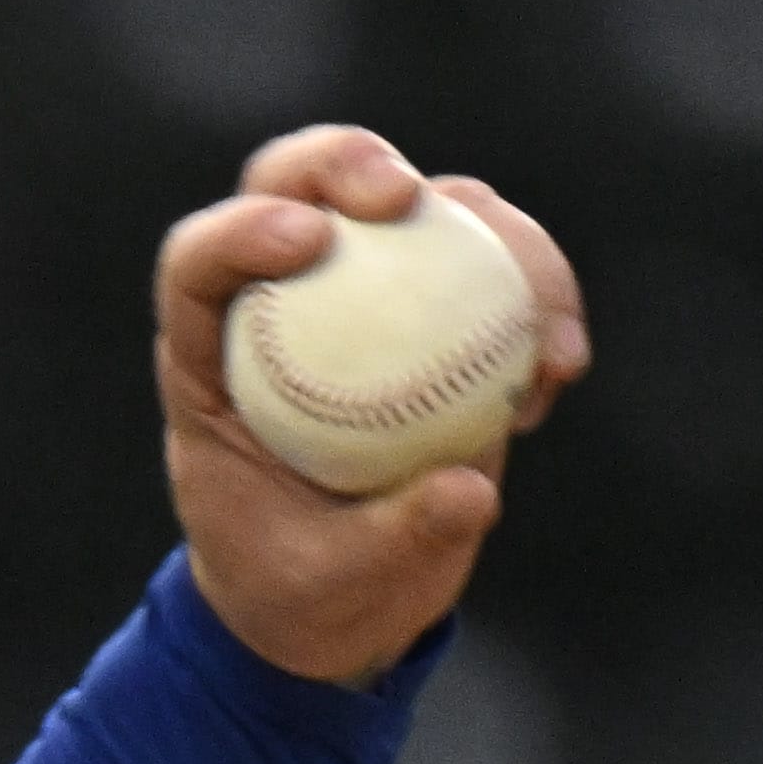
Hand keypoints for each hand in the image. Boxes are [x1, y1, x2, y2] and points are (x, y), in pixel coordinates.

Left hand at [160, 125, 588, 686]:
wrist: (348, 601)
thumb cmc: (304, 589)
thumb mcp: (331, 584)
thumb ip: (391, 539)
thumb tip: (469, 489)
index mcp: (212, 360)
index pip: (201, 266)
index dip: (238, 231)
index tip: (305, 240)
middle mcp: (284, 304)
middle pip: (298, 187)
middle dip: (347, 162)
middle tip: (406, 198)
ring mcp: (368, 296)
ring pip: (422, 207)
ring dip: (496, 234)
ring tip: (543, 336)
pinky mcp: (444, 310)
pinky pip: (498, 267)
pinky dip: (540, 296)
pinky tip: (561, 367)